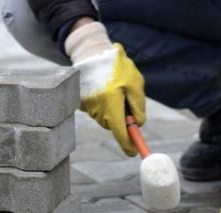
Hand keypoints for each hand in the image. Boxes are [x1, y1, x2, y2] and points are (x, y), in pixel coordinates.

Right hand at [65, 21, 145, 155]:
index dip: (128, 144)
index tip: (133, 152)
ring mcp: (88, 107)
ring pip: (106, 119)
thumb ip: (138, 106)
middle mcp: (98, 109)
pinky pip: (97, 111)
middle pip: (114, 126)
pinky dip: (104, 105)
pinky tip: (104, 90)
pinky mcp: (82, 103)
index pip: (120, 132)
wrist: (91, 52)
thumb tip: (138, 124)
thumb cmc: (116, 67)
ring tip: (114, 90)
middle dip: (122, 120)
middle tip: (126, 102)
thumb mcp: (135, 84)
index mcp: (112, 104)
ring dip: (113, 111)